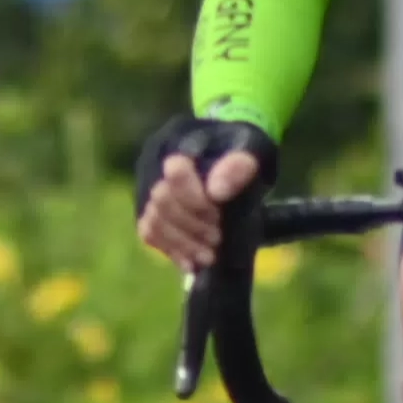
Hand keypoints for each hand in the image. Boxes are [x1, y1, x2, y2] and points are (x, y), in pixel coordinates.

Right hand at [136, 117, 272, 276]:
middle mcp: (155, 162)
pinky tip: (192, 263)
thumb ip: (239, 165)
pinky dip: (171, 249)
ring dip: (182, 243)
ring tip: (210, 256)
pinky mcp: (149, 209)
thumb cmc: (244, 147)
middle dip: (192, 225)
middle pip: (161, 201)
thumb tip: (216, 192)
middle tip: (218, 238)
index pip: (174, 171)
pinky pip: (149, 233)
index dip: (195, 198)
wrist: (233, 150)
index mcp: (178, 139)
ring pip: (153, 221)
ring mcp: (148, 186)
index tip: (219, 211)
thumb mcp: (253, 148)